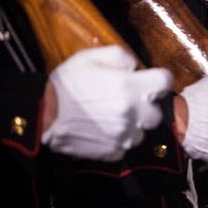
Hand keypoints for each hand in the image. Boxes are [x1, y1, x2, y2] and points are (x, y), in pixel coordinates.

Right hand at [42, 45, 171, 160]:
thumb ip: (120, 57)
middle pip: (157, 111)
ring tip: (109, 117)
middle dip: (145, 106)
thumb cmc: (65, 84)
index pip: (165, 81)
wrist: (42, 115)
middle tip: (126, 101)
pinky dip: (118, 138)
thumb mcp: (90, 57)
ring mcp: (125, 134)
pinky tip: (102, 129)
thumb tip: (136, 67)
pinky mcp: (115, 150)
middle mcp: (134, 112)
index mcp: (131, 86)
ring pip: (142, 130)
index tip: (147, 81)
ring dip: (132, 124)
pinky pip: (126, 144)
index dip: (157, 79)